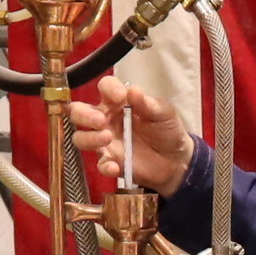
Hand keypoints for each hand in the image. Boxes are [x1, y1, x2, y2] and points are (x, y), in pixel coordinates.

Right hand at [70, 75, 192, 197]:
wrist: (177, 160)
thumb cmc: (167, 130)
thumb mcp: (164, 113)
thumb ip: (148, 103)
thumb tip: (133, 90)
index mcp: (119, 102)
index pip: (104, 87)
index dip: (108, 89)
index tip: (121, 97)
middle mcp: (107, 120)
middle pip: (79, 112)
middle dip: (84, 115)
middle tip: (101, 121)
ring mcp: (106, 142)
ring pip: (80, 138)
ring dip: (90, 138)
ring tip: (107, 138)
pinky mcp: (111, 162)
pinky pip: (100, 164)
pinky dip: (105, 166)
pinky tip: (115, 166)